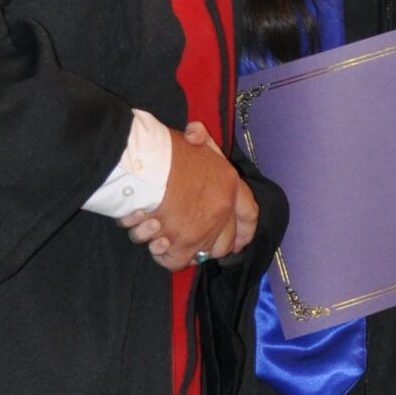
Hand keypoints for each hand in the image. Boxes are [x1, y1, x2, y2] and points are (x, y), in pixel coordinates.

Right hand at [123, 122, 255, 270]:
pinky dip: (164, 256)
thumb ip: (198, 138)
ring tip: (164, 237)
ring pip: (200, 254)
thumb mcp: (190, 139)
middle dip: (213, 246)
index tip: (241, 242)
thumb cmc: (165, 150)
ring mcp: (203, 231)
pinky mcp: (183, 245)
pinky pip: (177, 262)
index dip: (245, 231)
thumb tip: (195, 133)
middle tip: (196, 243)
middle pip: (225, 242)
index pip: (249, 214)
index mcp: (229, 185)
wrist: (146, 167)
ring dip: (184, 248)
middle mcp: (221, 212)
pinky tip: (155, 244)